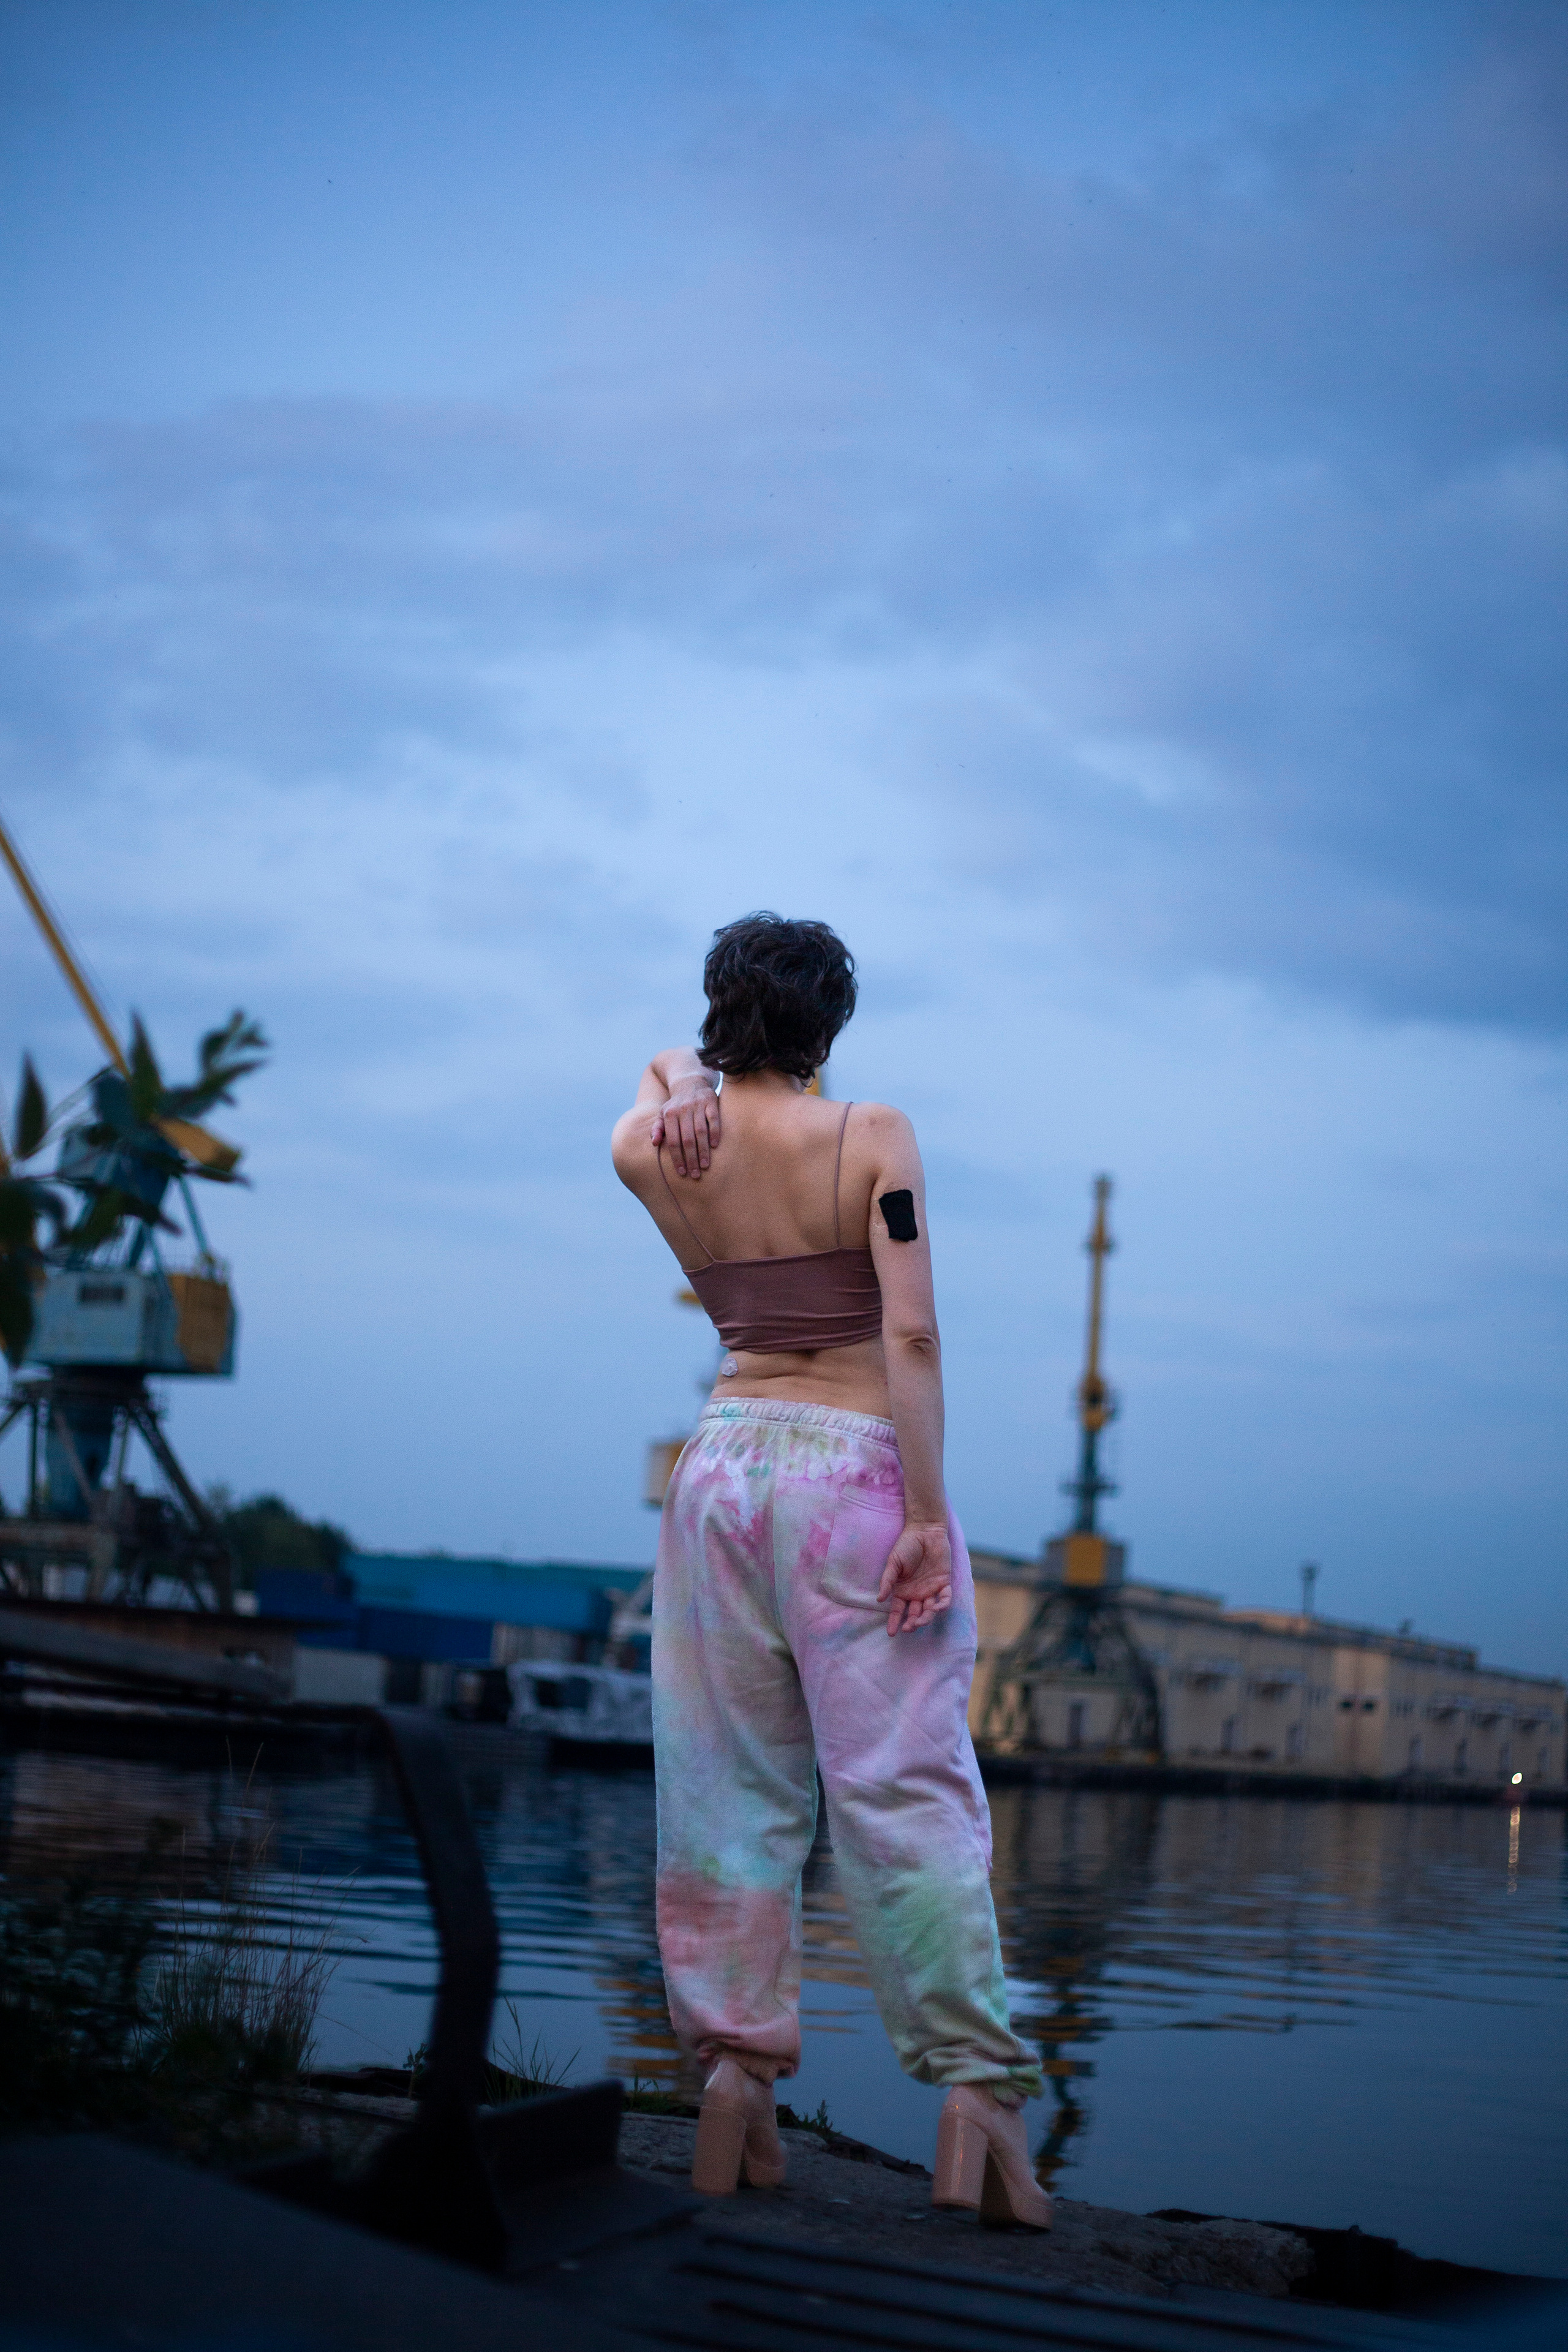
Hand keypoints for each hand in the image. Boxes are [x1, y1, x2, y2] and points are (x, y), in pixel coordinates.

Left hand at [650, 1072, 720, 1177]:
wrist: (690, 1082)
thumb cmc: (675, 1105)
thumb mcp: (662, 1114)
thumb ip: (657, 1128)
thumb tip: (654, 1143)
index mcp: (669, 1114)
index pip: (673, 1141)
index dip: (677, 1158)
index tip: (681, 1172)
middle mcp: (682, 1109)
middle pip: (687, 1139)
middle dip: (691, 1159)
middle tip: (695, 1175)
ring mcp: (697, 1105)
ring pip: (700, 1132)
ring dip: (703, 1150)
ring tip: (705, 1165)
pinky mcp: (711, 1102)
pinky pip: (713, 1120)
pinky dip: (715, 1133)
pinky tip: (714, 1147)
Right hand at [877, 1518, 952, 1636]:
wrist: (925, 1531)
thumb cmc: (906, 1545)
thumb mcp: (893, 1562)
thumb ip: (887, 1580)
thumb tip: (879, 1599)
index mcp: (902, 1590)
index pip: (898, 1610)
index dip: (894, 1621)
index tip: (891, 1633)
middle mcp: (916, 1593)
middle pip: (915, 1614)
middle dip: (912, 1623)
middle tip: (909, 1627)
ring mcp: (930, 1589)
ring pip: (929, 1610)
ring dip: (926, 1618)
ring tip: (920, 1622)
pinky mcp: (944, 1583)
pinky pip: (944, 1598)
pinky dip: (942, 1604)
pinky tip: (937, 1608)